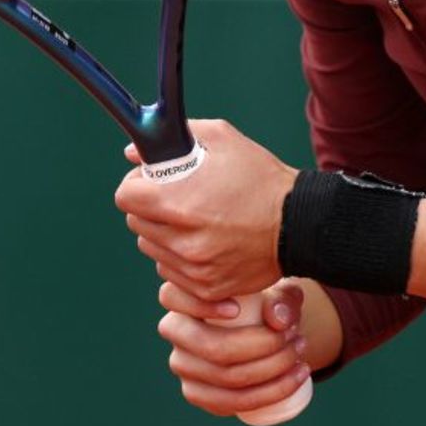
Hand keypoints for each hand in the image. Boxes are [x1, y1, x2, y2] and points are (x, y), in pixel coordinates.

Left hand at [112, 119, 295, 306]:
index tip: (151, 182)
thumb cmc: (261, 178)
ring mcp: (194, 268)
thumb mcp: (222, 140)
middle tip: (176, 199)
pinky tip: (203, 242)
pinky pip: (171, 271)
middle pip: (136, 222)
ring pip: (152, 248)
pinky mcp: (206, 287)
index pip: (125, 197)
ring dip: (163, 234)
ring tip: (192, 221)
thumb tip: (134, 153)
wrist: (300, 224)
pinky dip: (180, 258)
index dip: (136, 185)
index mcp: (179, 203)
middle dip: (150, 208)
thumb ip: (175, 139)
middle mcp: (183, 241)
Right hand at [155, 278, 317, 418]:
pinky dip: (270, 393)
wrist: (266, 333)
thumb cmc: (266, 303)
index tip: (237, 309)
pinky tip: (295, 378)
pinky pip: (231, 402)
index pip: (172, 298)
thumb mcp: (278, 293)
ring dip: (272, 370)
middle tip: (295, 336)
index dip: (201, 306)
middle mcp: (173, 331)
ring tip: (300, 354)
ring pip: (226, 377)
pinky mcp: (196, 394)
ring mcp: (182, 366)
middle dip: (262, 346)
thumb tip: (278, 321)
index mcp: (180, 297)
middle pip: (210, 347)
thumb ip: (282, 299)